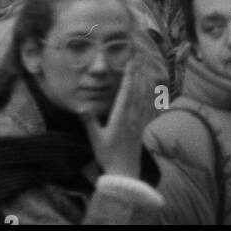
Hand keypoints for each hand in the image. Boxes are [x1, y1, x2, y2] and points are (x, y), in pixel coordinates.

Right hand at [79, 62, 152, 179]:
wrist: (125, 171)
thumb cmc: (108, 155)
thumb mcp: (96, 138)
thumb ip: (89, 121)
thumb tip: (81, 106)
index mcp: (120, 116)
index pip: (125, 91)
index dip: (128, 75)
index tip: (130, 62)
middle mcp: (132, 115)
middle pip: (136, 90)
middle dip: (137, 73)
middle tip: (138, 58)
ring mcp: (138, 120)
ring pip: (143, 97)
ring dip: (143, 81)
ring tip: (144, 68)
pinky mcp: (141, 126)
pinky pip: (146, 106)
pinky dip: (148, 95)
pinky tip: (149, 90)